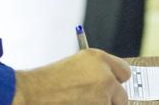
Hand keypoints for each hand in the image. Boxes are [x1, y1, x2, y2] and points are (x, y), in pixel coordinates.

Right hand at [12, 49, 130, 104]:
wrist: (33, 93)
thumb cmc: (48, 80)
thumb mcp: (75, 65)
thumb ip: (96, 71)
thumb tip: (111, 83)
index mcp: (99, 58)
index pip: (125, 72)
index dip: (117, 80)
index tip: (113, 87)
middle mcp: (106, 76)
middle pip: (122, 95)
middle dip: (112, 101)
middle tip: (95, 101)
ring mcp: (103, 97)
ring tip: (78, 102)